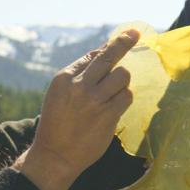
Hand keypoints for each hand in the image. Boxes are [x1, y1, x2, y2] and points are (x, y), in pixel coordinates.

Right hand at [16, 30, 138, 189]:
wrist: (55, 155)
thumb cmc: (57, 124)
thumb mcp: (58, 95)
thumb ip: (78, 77)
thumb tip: (102, 56)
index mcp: (64, 78)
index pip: (93, 56)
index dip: (111, 45)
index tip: (126, 35)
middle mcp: (79, 85)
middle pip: (110, 56)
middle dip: (125, 42)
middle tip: (135, 34)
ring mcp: (94, 100)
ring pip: (122, 76)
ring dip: (122, 83)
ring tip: (112, 94)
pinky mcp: (107, 115)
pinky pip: (126, 97)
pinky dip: (124, 99)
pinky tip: (115, 107)